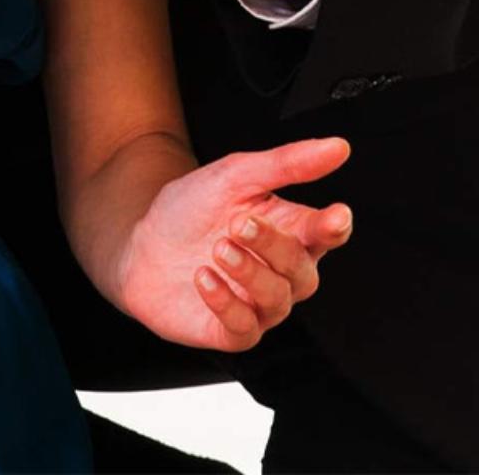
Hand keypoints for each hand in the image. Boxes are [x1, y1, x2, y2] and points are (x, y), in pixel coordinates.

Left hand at [116, 138, 352, 351]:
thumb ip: (286, 163)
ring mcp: (258, 305)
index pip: (326, 233)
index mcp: (290, 231)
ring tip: (218, 247)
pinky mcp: (230, 331)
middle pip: (302, 270)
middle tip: (240, 223)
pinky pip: (244, 328)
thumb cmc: (192, 209)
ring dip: (249, 272)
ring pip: (277, 300)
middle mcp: (281, 273)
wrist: (140, 242)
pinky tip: (204, 277)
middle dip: (274, 246)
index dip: (334, 226)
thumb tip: (337, 147)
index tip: (336, 215)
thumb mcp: (235, 175)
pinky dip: (225, 302)